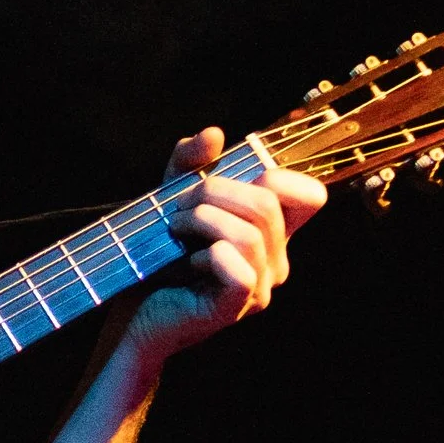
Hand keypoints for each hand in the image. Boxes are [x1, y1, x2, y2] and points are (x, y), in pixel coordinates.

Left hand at [124, 123, 321, 371]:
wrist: (133, 307)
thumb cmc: (158, 254)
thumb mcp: (172, 195)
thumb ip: (190, 162)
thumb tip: (214, 134)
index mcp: (272, 232)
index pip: (311, 196)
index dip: (279, 176)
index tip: (232, 180)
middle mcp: (274, 261)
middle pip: (268, 205)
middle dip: (215, 191)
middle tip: (177, 206)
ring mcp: (258, 288)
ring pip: (251, 235)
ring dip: (203, 220)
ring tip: (175, 228)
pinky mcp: (234, 308)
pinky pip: (240, 271)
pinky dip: (209, 255)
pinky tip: (189, 260)